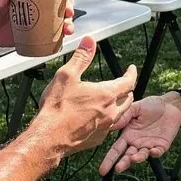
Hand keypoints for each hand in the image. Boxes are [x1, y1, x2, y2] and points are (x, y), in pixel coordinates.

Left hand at [0, 0, 74, 52]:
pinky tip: (62, 37)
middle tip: (68, 12)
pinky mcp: (36, 32)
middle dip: (69, 5)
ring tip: (66, 28)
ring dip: (67, 22)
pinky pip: (52, 32)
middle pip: (60, 0)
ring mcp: (38, 18)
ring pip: (59, 17)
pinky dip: (60, 35)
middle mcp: (36, 3)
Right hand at [37, 38, 136, 157]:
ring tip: (113, 100)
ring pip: (120, 114)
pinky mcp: (97, 139)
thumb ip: (81, 57)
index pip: (128, 82)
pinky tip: (98, 118)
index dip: (131, 73)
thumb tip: (89, 42)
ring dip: (119, 105)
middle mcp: (110, 112)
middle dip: (127, 90)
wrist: (49, 138)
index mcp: (106, 94)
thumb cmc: (57, 108)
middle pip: (128, 99)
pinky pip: (108, 127)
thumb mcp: (67, 75)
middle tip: (124, 85)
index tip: (131, 69)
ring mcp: (105, 127)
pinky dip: (107, 120)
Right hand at [99, 95, 180, 174]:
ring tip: (134, 158)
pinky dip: (155, 153)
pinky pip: (157, 152)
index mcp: (128, 135)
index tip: (102, 170)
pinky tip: (153, 151)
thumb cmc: (151, 106)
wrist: (169, 105)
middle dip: (122, 164)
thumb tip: (110, 125)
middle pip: (127, 157)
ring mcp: (149, 145)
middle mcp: (137, 143)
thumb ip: (124, 117)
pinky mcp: (161, 146)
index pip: (116, 150)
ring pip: (141, 156)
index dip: (109, 160)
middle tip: (117, 169)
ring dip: (137, 159)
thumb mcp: (135, 108)